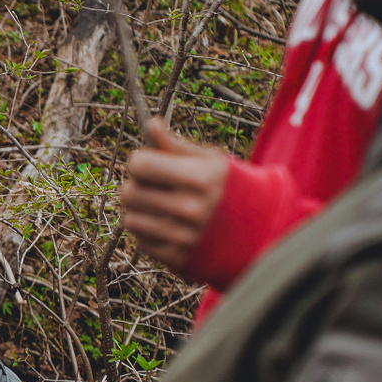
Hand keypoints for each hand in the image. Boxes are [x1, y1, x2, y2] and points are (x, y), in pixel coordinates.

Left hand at [118, 118, 229, 273]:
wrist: (253, 229)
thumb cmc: (225, 187)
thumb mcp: (209, 160)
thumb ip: (175, 145)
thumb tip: (151, 124)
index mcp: (202, 178)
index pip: (139, 164)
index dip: (139, 161)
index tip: (149, 163)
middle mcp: (193, 209)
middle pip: (128, 193)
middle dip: (137, 186)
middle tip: (154, 186)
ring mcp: (184, 236)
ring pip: (129, 219)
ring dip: (140, 211)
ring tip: (161, 206)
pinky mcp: (176, 257)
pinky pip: (139, 241)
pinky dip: (148, 231)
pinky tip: (167, 225)